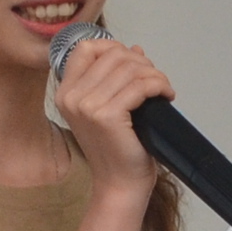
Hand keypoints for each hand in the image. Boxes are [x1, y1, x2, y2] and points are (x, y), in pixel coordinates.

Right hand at [53, 33, 171, 200]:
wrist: (119, 183)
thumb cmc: (117, 148)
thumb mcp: (108, 106)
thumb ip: (116, 77)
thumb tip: (135, 49)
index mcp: (65, 92)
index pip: (86, 48)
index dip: (113, 47)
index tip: (133, 62)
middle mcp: (71, 97)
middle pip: (112, 55)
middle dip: (141, 63)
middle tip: (155, 80)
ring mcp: (86, 106)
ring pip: (129, 68)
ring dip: (154, 74)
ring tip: (162, 89)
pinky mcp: (106, 116)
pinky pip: (140, 86)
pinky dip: (159, 86)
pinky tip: (166, 96)